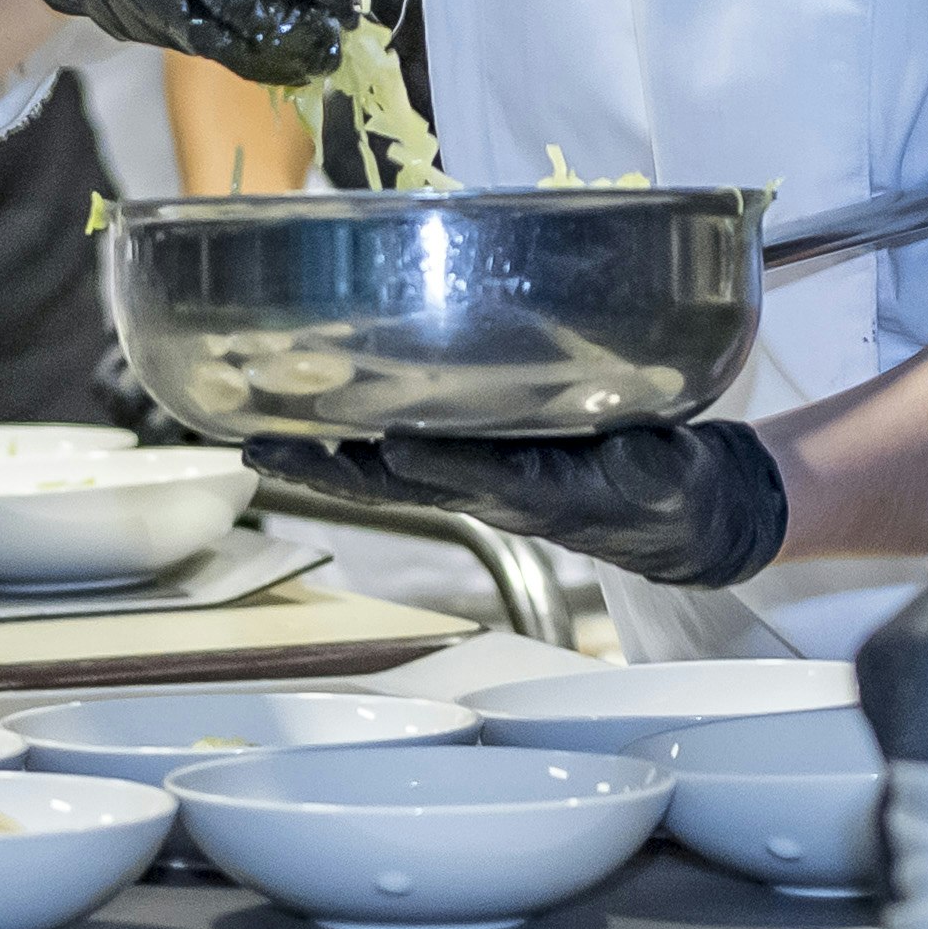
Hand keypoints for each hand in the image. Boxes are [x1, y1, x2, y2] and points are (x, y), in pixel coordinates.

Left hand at [292, 418, 789, 589]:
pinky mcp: (472, 454)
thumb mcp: (666, 482)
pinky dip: (350, 434)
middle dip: (327, 468)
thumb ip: (643, 471)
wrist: (673, 515)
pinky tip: (307, 414)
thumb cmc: (669, 496)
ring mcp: (474, 473)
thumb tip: (631, 463)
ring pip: (384, 466)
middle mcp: (490, 487)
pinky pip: (399, 445)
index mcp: (541, 495)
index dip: (433, 465)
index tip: (388, 448)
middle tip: (259, 451)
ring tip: (254, 434)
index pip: (477, 480)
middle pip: (395, 480)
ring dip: (320, 454)